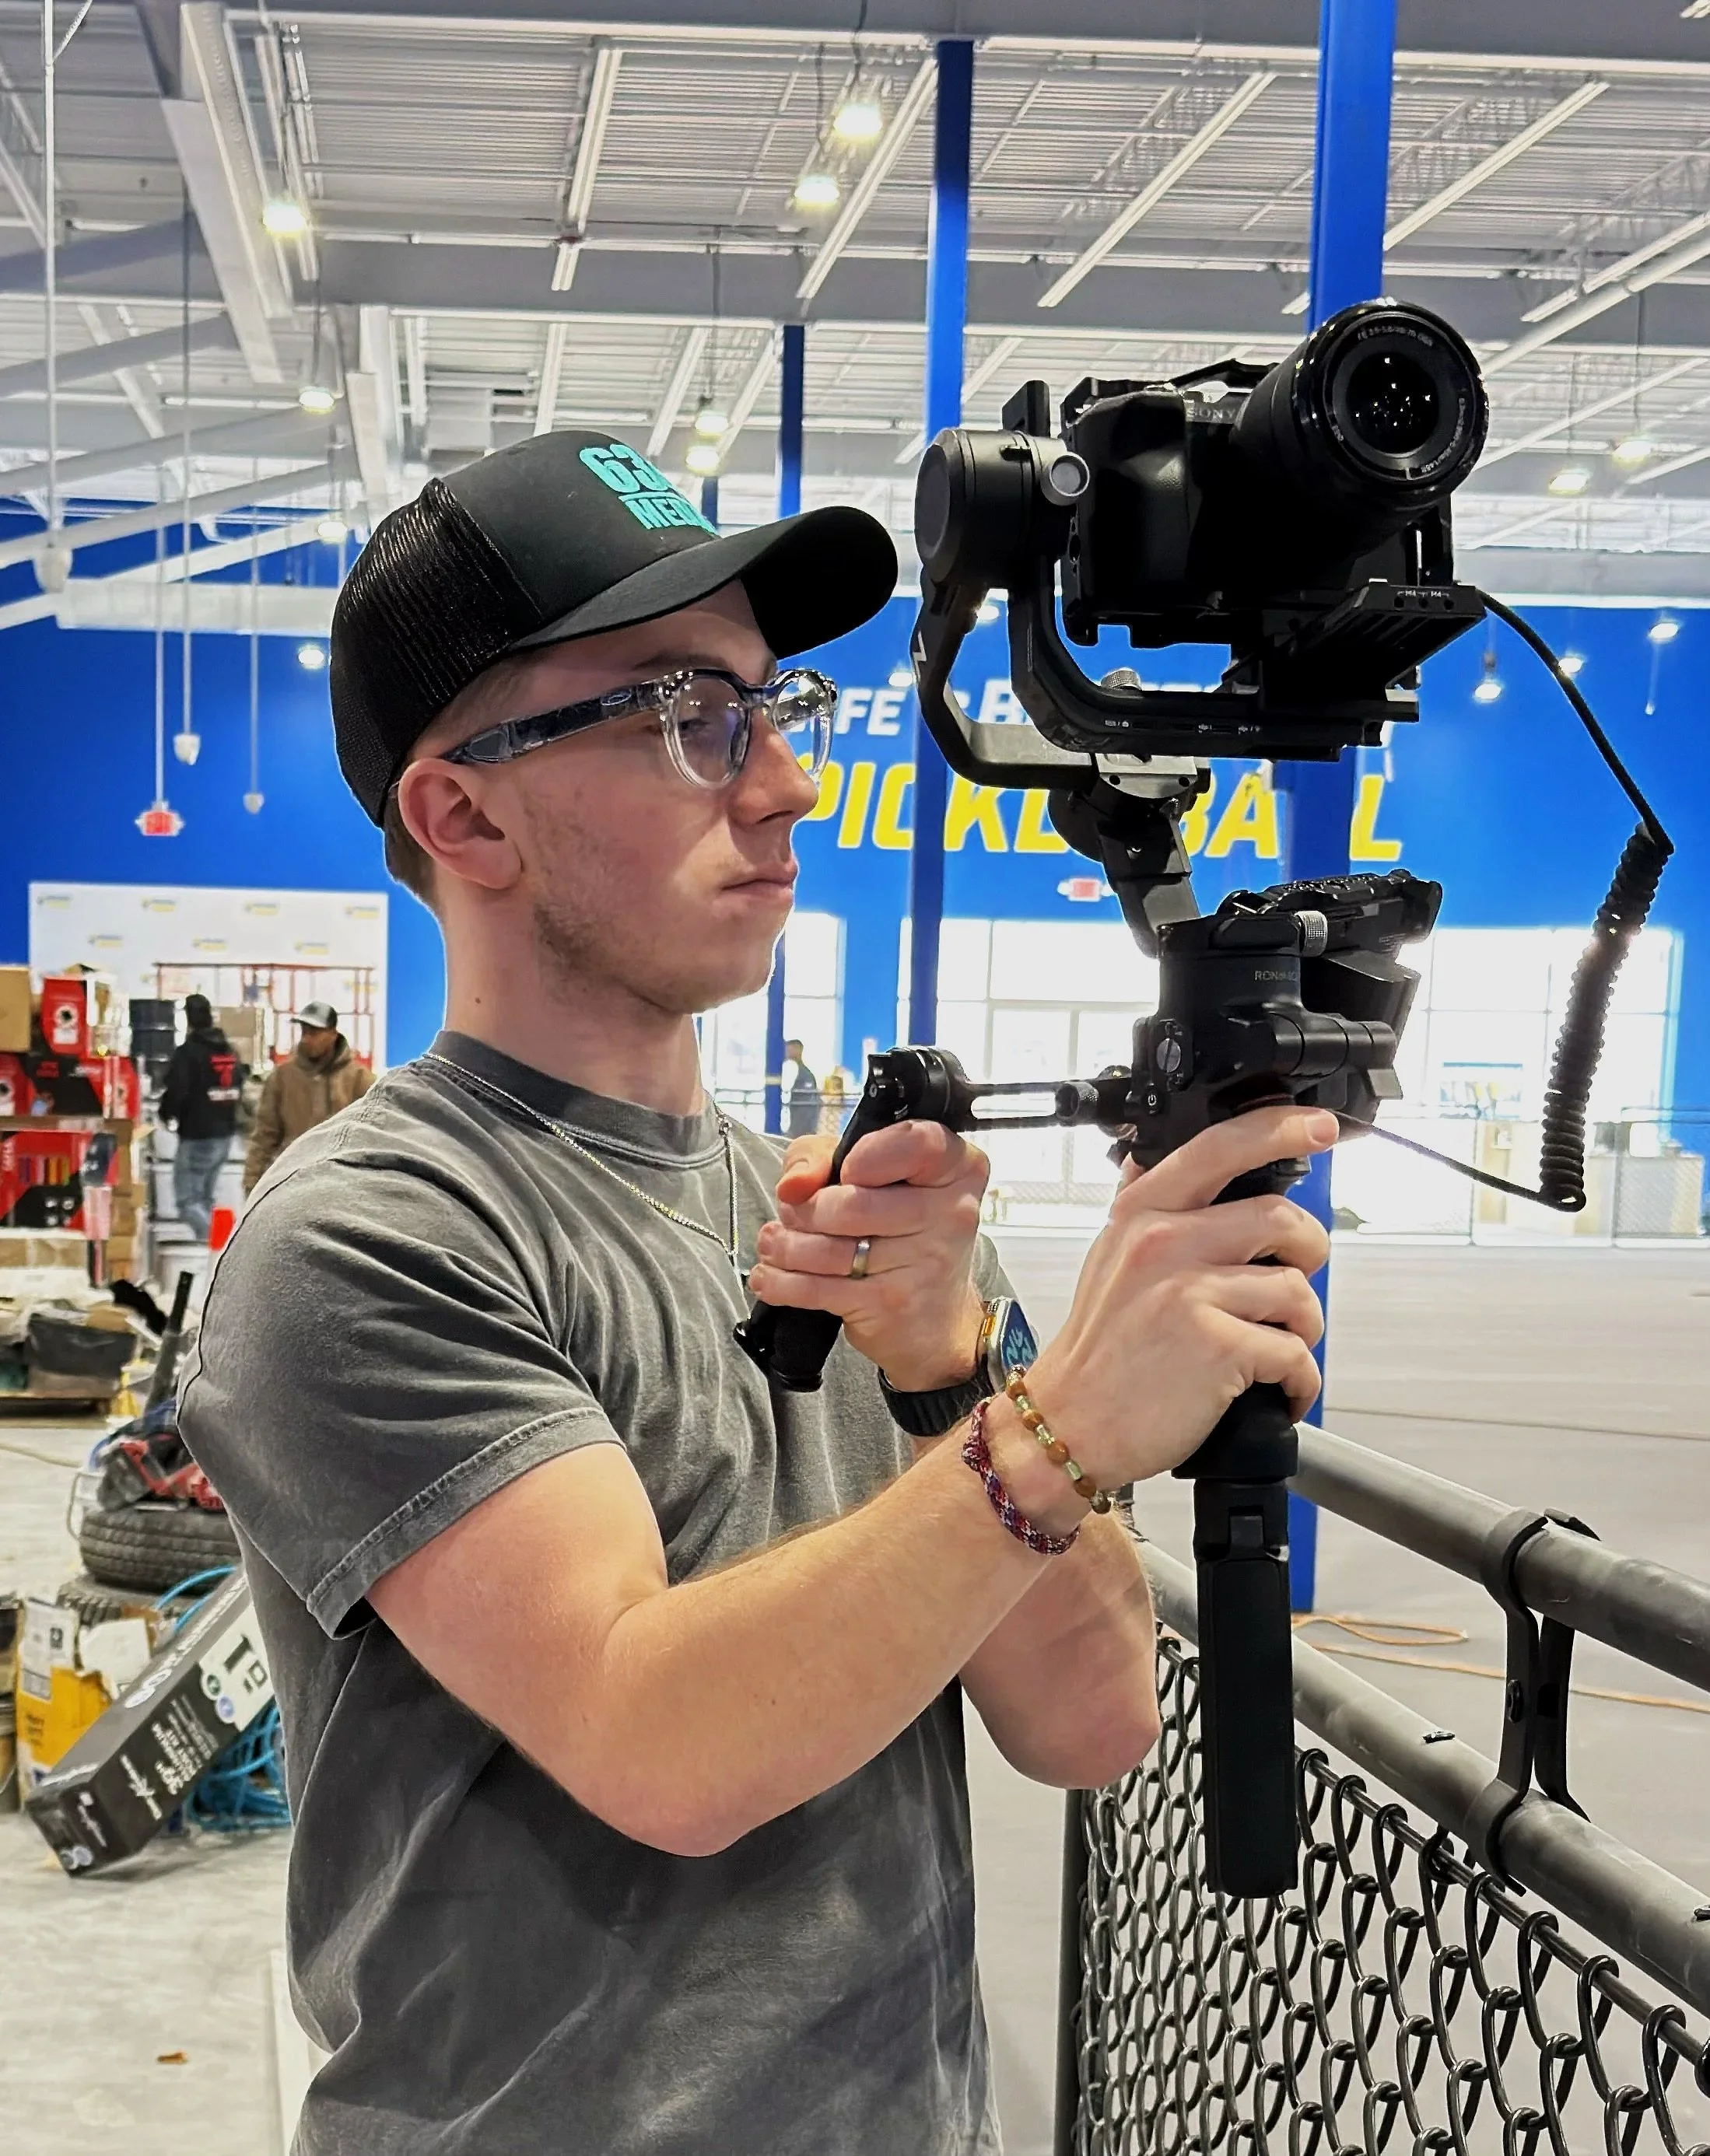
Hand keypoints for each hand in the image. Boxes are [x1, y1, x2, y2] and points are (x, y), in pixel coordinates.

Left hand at [747, 1123, 989, 1390]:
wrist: (934, 1322)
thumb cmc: (899, 1232)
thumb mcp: (870, 1173)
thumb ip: (822, 1155)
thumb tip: (792, 1186)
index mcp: (958, 1168)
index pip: (918, 1143)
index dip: (868, 1154)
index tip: (847, 1170)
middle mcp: (952, 1213)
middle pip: (852, 1202)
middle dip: (804, 1210)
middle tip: (794, 1215)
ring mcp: (924, 1263)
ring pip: (826, 1248)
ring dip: (786, 1246)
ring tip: (778, 1244)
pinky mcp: (891, 1305)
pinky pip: (815, 1289)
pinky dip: (780, 1281)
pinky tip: (771, 1275)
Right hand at [1022, 1105, 1336, 1502]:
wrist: (1068, 1426)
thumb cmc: (1096, 1352)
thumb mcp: (1105, 1260)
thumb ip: (1136, 1208)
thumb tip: (1144, 1159)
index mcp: (1141, 1215)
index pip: (1220, 1148)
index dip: (1281, 1129)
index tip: (1320, 1129)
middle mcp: (1164, 1244)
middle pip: (1281, 1218)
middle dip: (1310, 1252)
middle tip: (1297, 1275)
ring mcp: (1189, 1294)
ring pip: (1296, 1290)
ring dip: (1303, 1327)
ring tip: (1278, 1346)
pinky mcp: (1217, 1346)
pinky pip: (1293, 1353)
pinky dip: (1299, 1380)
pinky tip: (1280, 1390)